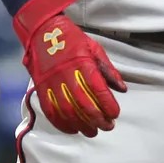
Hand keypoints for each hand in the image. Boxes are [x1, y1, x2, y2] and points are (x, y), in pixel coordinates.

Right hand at [12, 0, 123, 136]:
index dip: (108, 105)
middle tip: (107, 126)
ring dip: (82, 125)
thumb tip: (122, 89)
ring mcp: (52, 83)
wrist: (42, 31)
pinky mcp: (41, 88)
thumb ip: (108, 70)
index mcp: (82, 63)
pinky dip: (62, 124)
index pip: (98, 89)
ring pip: (68, 111)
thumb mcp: (94, 49)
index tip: (115, 114)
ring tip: (92, 131)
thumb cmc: (71, 39)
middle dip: (98, 120)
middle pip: (84, 104)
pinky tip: (73, 130)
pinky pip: (50, 111)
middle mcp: (66, 75)